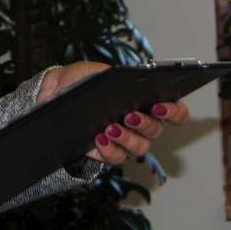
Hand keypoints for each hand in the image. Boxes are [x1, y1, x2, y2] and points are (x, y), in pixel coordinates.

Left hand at [37, 61, 192, 165]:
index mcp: (147, 102)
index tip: (160, 106)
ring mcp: (127, 141)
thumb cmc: (83, 80)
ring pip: (139, 147)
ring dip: (127, 138)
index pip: (176, 111)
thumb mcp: (97, 71)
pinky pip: (116, 158)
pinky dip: (109, 149)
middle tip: (130, 115)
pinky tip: (99, 138)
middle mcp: (142, 125)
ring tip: (110, 128)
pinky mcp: (108, 153)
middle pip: (156, 131)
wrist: (54, 93)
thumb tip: (122, 81)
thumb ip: (112, 74)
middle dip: (145, 123)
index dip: (175, 111)